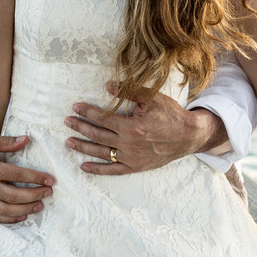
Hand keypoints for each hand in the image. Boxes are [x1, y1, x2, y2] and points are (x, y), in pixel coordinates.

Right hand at [0, 132, 53, 222]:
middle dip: (35, 195)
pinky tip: (21, 216)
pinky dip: (9, 219)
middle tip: (48, 193)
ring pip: (6, 210)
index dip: (36, 178)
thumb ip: (5, 142)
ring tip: (39, 205)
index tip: (50, 180)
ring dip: (26, 209)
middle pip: (15, 195)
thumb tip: (26, 139)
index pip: (18, 175)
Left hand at [64, 81, 225, 174]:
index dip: (87, 112)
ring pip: (101, 153)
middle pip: (98, 135)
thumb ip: (129, 91)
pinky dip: (97, 169)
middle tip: (67, 122)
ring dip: (83, 147)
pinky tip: (84, 166)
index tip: (75, 107)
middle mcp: (128, 144)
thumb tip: (108, 85)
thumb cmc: (170, 114)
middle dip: (80, 128)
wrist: (188, 136)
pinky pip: (113, 170)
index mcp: (131, 127)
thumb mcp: (152, 98)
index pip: (102, 118)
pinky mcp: (136, 167)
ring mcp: (131, 158)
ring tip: (69, 142)